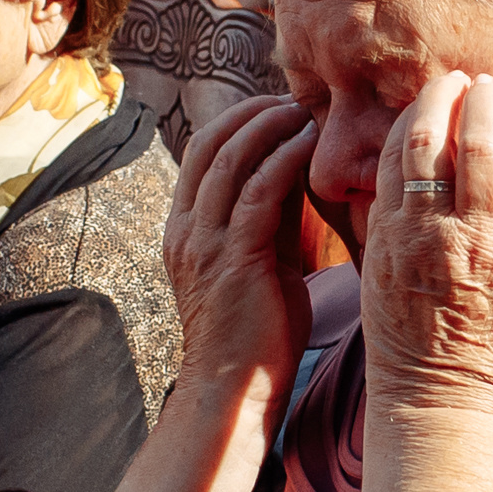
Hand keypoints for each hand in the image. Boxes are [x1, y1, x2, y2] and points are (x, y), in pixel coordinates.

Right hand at [163, 95, 317, 416]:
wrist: (235, 392)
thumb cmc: (255, 338)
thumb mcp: (259, 265)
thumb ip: (269, 220)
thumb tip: (295, 173)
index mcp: (184, 230)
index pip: (202, 152)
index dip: (238, 120)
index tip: (278, 107)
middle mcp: (185, 230)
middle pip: (211, 141)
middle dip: (253, 112)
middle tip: (294, 98)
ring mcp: (205, 243)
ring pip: (232, 157)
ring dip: (271, 126)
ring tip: (305, 112)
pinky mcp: (235, 258)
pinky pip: (260, 189)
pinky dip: (284, 158)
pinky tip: (309, 146)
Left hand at [359, 72, 492, 422]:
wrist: (437, 405)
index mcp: (485, 238)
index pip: (480, 147)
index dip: (482, 105)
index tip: (488, 83)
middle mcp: (434, 233)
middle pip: (426, 139)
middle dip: (438, 96)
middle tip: (453, 78)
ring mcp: (396, 243)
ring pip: (392, 160)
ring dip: (409, 120)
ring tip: (428, 101)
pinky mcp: (371, 257)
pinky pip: (373, 190)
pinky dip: (386, 157)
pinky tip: (402, 146)